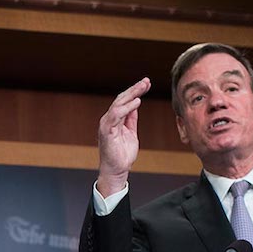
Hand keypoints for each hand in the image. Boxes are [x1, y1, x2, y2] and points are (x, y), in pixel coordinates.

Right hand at [97, 77, 149, 196]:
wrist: (116, 170)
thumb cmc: (122, 155)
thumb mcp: (131, 133)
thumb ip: (131, 120)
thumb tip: (136, 106)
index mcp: (114, 120)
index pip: (124, 101)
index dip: (135, 92)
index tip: (146, 84)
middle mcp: (108, 120)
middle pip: (121, 99)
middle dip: (134, 89)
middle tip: (146, 81)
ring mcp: (106, 124)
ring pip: (118, 104)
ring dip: (131, 94)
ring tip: (143, 87)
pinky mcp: (106, 131)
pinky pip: (116, 115)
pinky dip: (127, 107)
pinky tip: (137, 102)